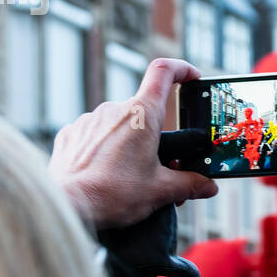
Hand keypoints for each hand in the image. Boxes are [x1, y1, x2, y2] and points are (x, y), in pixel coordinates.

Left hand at [50, 58, 217, 230]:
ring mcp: (90, 120)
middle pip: (145, 112)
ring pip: (120, 125)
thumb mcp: (161, 191)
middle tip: (162, 166)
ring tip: (130, 176)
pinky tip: (106, 173)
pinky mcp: (72, 134)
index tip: (192, 78)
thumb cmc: (112, 194)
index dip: (182, 69)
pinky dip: (106, 149)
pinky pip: (96, 135)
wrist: (69, 207)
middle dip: (157, 136)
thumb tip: (207, 187)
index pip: (164, 72)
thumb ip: (189, 185)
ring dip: (130, 144)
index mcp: (143, 114)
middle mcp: (115, 109)